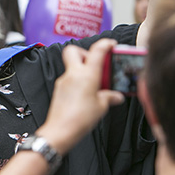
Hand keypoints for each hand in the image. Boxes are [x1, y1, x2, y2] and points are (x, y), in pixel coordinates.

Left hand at [37, 39, 124, 153]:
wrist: (60, 131)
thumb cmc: (79, 119)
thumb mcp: (101, 107)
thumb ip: (109, 97)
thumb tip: (115, 96)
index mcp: (87, 75)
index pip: (97, 50)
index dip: (105, 44)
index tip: (111, 44)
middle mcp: (73, 74)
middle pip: (74, 50)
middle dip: (85, 52)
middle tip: (97, 63)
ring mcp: (64, 81)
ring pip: (72, 66)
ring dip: (83, 69)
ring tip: (95, 82)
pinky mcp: (59, 89)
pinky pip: (69, 79)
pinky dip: (78, 81)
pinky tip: (86, 93)